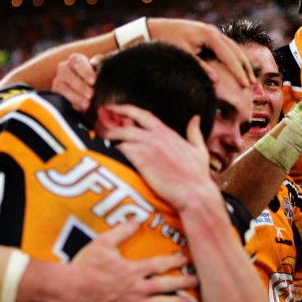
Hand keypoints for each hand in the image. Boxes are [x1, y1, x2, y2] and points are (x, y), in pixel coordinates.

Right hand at [51, 53, 98, 112]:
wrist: (91, 94)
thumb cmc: (97, 80)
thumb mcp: (101, 71)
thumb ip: (99, 64)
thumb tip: (95, 62)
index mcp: (76, 60)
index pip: (77, 61)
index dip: (85, 70)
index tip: (94, 80)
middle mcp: (64, 68)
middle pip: (66, 72)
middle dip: (80, 85)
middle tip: (91, 94)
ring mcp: (58, 80)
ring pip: (61, 86)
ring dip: (75, 96)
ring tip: (87, 104)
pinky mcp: (56, 93)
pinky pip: (60, 97)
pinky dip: (71, 103)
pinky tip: (80, 107)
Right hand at [71, 222, 197, 301]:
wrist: (69, 290)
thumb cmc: (85, 266)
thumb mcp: (104, 242)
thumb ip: (123, 231)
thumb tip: (138, 219)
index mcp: (134, 269)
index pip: (160, 264)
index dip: (175, 261)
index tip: (185, 259)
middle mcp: (137, 288)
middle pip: (166, 285)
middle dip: (183, 282)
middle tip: (196, 281)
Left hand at [102, 104, 219, 211]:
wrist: (194, 193)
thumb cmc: (198, 175)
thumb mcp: (199, 149)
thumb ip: (194, 132)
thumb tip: (196, 118)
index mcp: (167, 132)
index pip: (142, 114)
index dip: (125, 109)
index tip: (114, 108)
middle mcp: (155, 136)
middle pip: (127, 123)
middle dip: (112, 121)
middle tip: (102, 124)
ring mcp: (147, 148)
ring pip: (121, 136)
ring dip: (110, 138)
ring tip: (103, 143)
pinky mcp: (141, 161)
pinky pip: (121, 150)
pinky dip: (113, 151)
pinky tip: (109, 155)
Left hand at [148, 18, 254, 87]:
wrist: (152, 29)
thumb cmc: (166, 43)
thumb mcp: (183, 56)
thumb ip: (200, 67)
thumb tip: (216, 80)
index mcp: (208, 35)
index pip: (229, 56)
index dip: (238, 72)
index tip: (246, 85)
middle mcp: (213, 31)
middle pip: (235, 50)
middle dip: (245, 67)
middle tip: (253, 84)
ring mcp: (211, 32)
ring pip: (233, 48)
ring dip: (241, 63)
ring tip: (249, 78)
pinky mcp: (207, 36)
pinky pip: (225, 47)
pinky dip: (233, 58)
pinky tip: (237, 68)